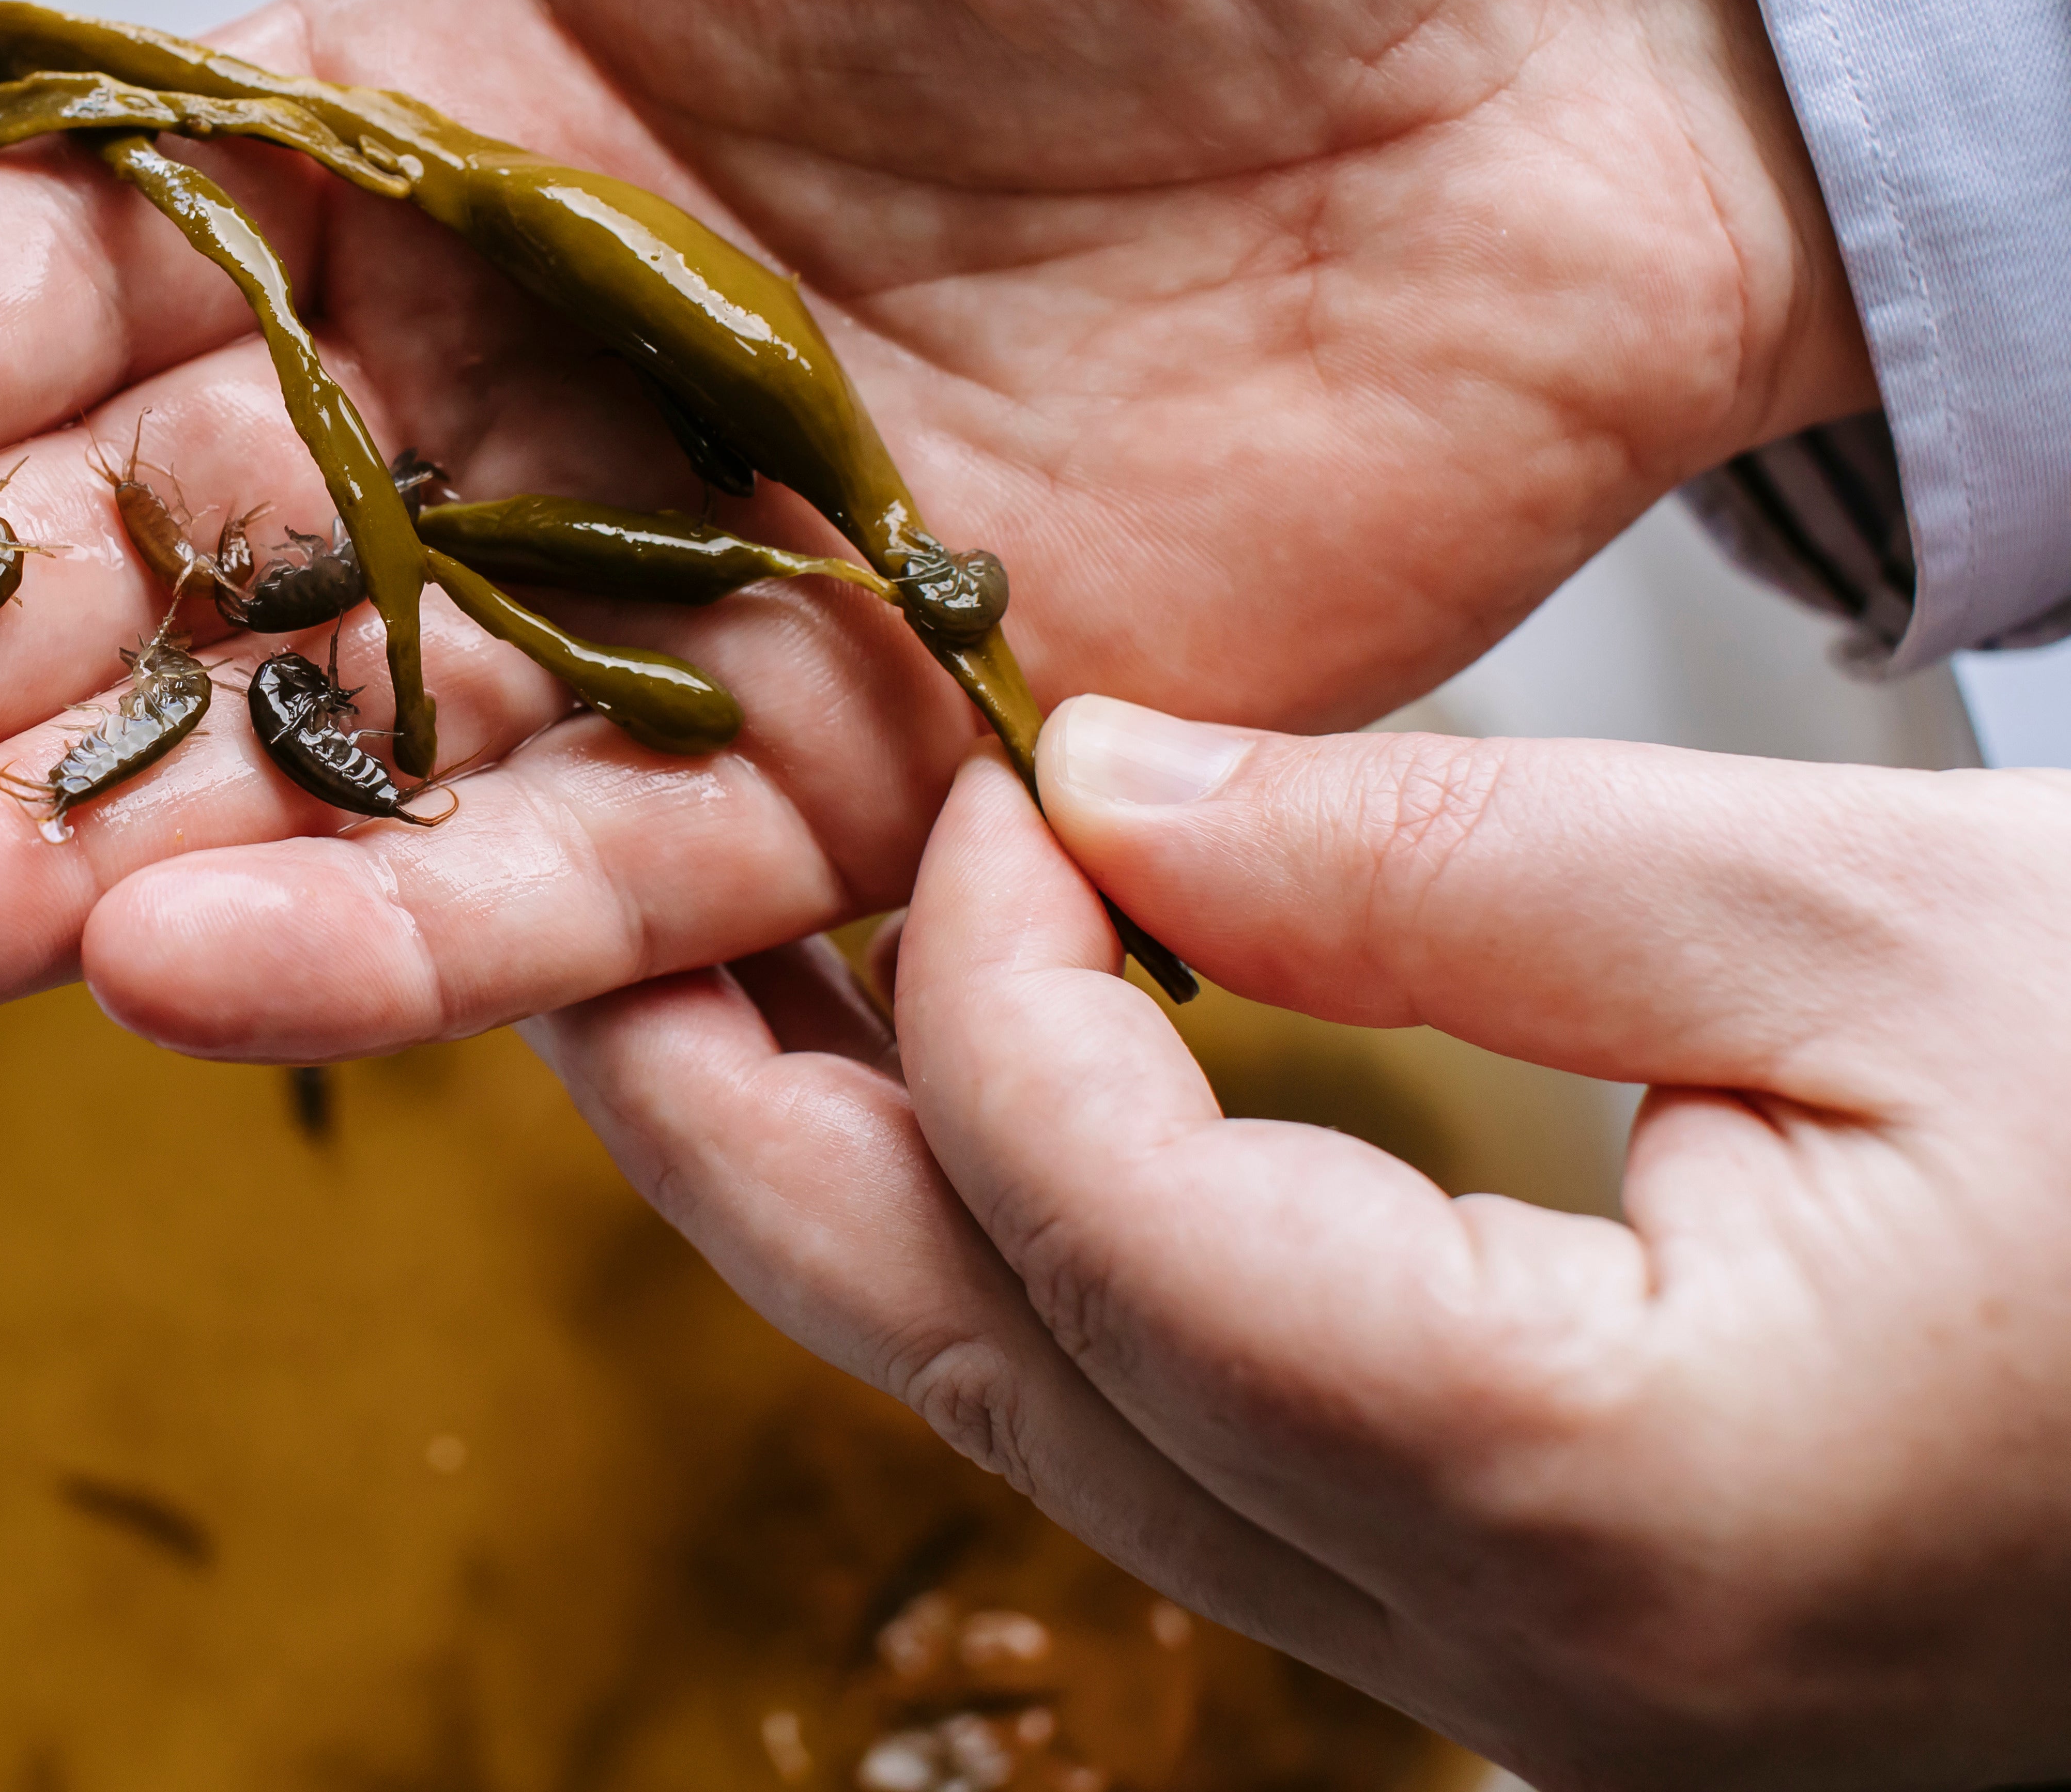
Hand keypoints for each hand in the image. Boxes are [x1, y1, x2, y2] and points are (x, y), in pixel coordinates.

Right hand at [0, 0, 1869, 1050]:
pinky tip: (178, 975)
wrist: (1578, 29)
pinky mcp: (867, 760)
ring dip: (53, 856)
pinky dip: (404, 928)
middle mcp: (509, 378)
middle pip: (124, 550)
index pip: (76, 272)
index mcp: (441, 118)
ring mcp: (672, 590)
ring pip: (303, 752)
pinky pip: (602, 867)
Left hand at [529, 705, 2070, 1787]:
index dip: (986, 960)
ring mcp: (1524, 1689)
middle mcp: (1513, 1667)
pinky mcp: (1549, 1633)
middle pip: (994, 1377)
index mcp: (1588, 1501)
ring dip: (873, 1209)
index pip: (1098, 1215)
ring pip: (1067, 1434)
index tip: (990, 762)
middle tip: (578, 947)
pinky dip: (1049, 1270)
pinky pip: (1198, 1458)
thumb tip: (1105, 786)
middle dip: (755, 1145)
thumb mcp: (1873, 916)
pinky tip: (979, 1114)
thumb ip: (1438, 858)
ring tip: (716, 1008)